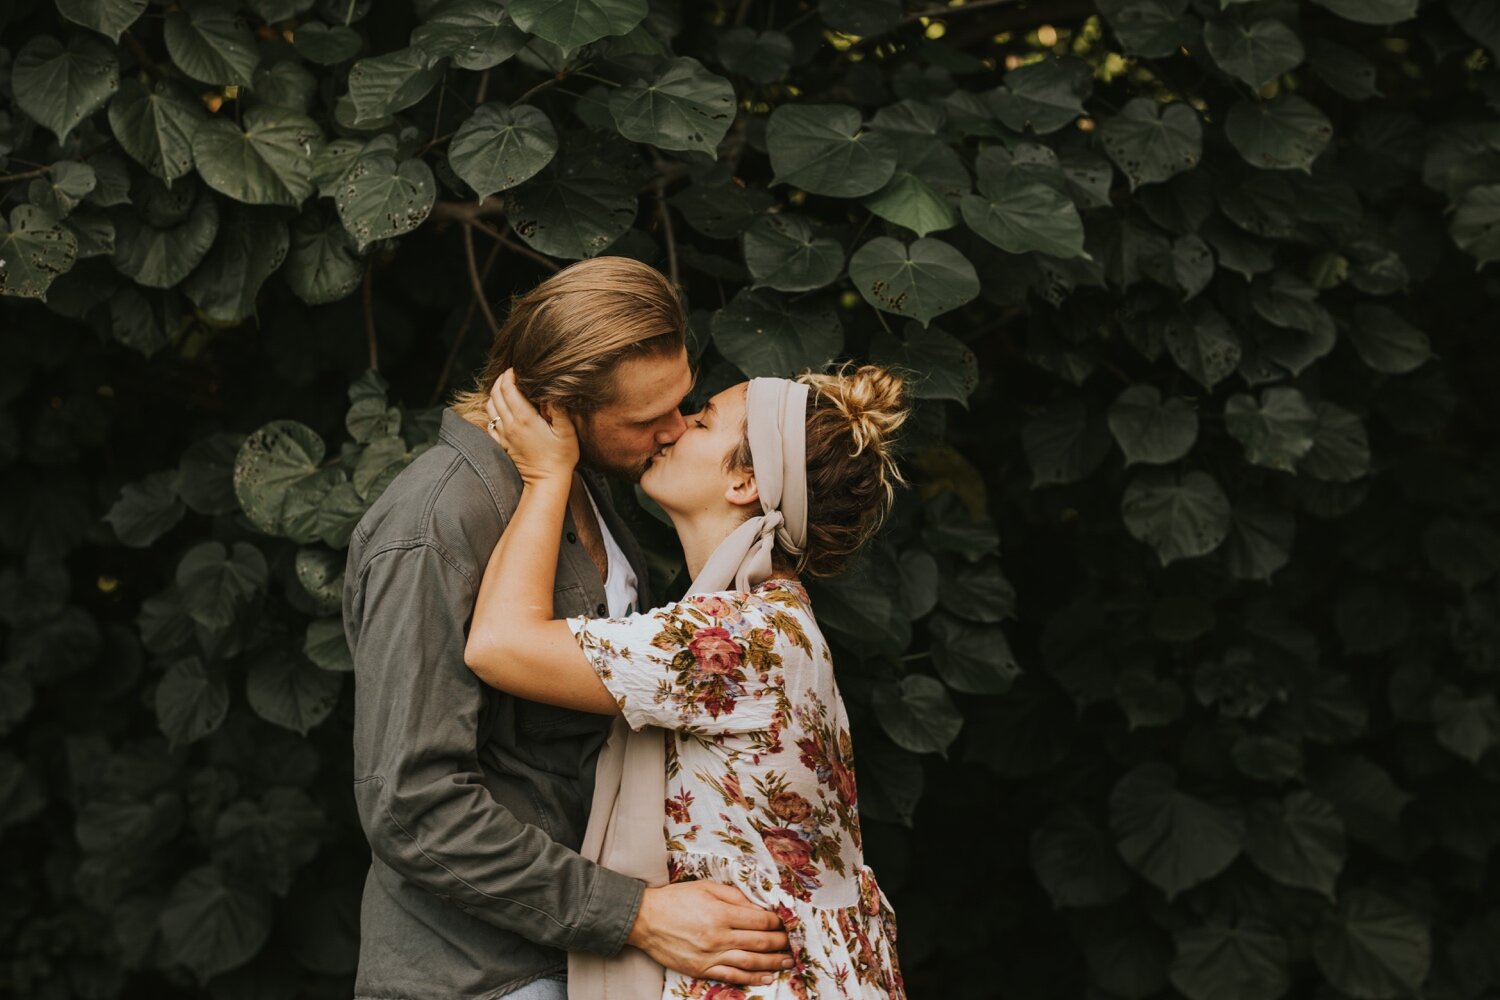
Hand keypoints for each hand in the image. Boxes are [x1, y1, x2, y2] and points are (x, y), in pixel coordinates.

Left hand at [485, 369, 578, 485]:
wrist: (547, 481)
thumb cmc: (561, 457)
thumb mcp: (566, 431)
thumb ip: (558, 409)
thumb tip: (551, 391)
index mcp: (524, 418)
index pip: (508, 389)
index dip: (510, 375)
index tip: (517, 368)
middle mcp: (510, 425)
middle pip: (496, 394)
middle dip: (501, 380)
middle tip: (510, 373)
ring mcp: (503, 434)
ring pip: (490, 406)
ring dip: (495, 393)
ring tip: (505, 387)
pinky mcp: (502, 443)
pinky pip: (490, 422)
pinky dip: (492, 410)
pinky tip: (501, 408)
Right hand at [626, 881, 791, 986]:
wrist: (646, 920)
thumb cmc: (676, 899)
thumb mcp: (705, 887)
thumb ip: (733, 895)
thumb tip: (757, 905)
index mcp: (720, 913)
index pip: (760, 920)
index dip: (777, 922)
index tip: (786, 922)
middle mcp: (718, 936)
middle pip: (759, 942)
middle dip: (780, 943)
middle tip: (793, 943)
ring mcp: (710, 956)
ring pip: (750, 963)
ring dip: (772, 963)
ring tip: (787, 962)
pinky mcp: (701, 969)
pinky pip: (731, 977)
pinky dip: (751, 979)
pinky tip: (765, 978)